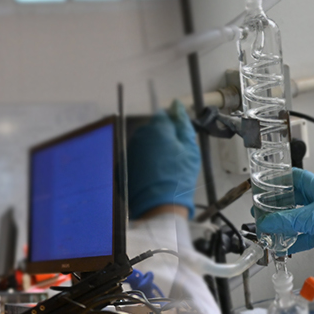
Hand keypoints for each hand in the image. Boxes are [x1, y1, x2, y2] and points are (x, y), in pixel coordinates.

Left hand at [128, 100, 200, 219]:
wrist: (159, 206)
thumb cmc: (179, 178)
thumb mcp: (190, 149)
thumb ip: (183, 124)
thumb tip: (177, 107)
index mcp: (157, 129)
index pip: (162, 115)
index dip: (172, 123)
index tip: (178, 134)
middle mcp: (139, 136)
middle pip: (151, 129)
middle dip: (162, 137)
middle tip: (174, 154)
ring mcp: (129, 151)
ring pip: (142, 143)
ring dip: (152, 149)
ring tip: (164, 167)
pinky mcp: (122, 166)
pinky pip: (134, 157)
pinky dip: (142, 162)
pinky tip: (152, 175)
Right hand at [258, 168, 313, 267]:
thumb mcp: (313, 218)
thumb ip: (287, 221)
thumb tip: (266, 222)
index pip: (293, 177)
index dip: (276, 180)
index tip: (261, 187)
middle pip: (292, 200)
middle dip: (275, 207)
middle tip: (259, 213)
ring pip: (296, 219)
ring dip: (282, 226)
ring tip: (268, 231)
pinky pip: (304, 235)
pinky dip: (293, 241)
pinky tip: (283, 246)